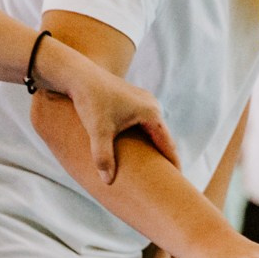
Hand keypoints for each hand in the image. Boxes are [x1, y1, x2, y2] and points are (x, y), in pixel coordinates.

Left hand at [38, 46, 178, 181]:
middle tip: (172, 180)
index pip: (167, 144)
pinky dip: (146, 138)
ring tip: (159, 168)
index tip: (179, 180)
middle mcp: (152, 105)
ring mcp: (144, 101)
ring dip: (156, 148)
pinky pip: (146, 124)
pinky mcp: (133, 100)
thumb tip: (108, 182)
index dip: (173, 163)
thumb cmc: (90, 101)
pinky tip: (143, 150)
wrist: (78, 76)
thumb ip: (103, 157)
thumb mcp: (97, 131)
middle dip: (166, 157)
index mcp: (151, 113)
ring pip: (154, 130)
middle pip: (163, 138)